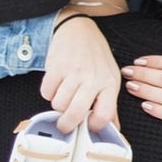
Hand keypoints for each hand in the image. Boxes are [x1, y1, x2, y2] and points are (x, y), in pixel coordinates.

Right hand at [41, 16, 120, 133]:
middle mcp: (92, 77)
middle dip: (67, 126)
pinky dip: (48, 93)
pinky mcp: (56, 66)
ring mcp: (73, 71)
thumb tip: (114, 131)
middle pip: (76, 113)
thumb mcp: (110, 78)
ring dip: (58, 106)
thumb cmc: (96, 57)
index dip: (94, 126)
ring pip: (58, 105)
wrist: (79, 29)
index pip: (104, 115)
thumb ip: (110, 105)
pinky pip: (46, 93)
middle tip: (64, 126)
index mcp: (109, 83)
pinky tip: (56, 85)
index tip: (88, 127)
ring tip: (63, 96)